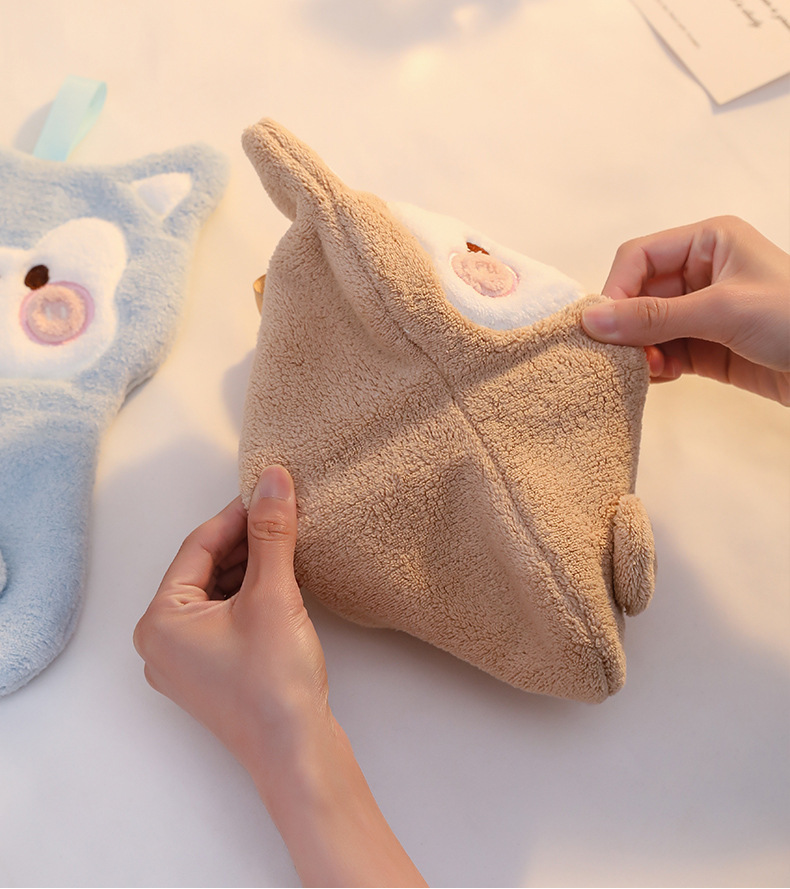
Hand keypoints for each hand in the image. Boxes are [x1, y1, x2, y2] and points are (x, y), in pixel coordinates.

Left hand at [134, 466, 424, 886]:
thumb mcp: (273, 595)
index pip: (197, 546)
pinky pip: (224, 616)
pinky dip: (249, 593)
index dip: (236, 514)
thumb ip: (272, 532)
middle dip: (244, 540)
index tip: (268, 490)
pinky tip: (279, 579)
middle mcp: (162, 642)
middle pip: (204, 569)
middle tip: (281, 514)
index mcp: (160, 621)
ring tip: (286, 542)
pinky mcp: (211, 673)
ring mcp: (186, 661)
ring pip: (216, 592)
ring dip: (249, 565)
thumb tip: (273, 478)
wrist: (297, 753)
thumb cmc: (274, 682)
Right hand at [581, 216, 789, 404]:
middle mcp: (702, 273)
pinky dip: (655, 366)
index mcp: (709, 242)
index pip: (639, 256)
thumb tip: (591, 320)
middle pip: (638, 294)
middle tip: (622, 354)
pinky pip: (664, 353)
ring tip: (647, 369)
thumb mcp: (722, 311)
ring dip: (640, 349)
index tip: (604, 325)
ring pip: (647, 327)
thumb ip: (653, 317)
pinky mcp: (707, 347)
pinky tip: (660, 377)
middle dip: (628, 325)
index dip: (617, 288)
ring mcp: (703, 312)